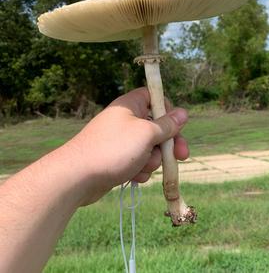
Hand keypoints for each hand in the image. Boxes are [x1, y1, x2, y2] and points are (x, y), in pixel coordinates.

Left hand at [69, 87, 188, 204]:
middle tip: (182, 156)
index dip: (167, 109)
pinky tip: (134, 176)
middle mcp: (126, 120)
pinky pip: (138, 160)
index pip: (154, 97)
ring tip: (141, 167)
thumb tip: (183, 113)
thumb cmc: (114, 149)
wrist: (78, 177)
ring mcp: (121, 140)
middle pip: (156, 127)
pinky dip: (139, 169)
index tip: (177, 124)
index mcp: (131, 105)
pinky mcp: (118, 158)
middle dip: (168, 144)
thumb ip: (167, 125)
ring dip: (152, 160)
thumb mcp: (146, 134)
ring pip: (149, 147)